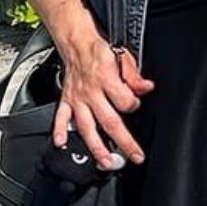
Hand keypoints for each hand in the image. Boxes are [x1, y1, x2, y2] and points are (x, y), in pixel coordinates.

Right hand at [54, 34, 154, 169]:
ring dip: (96, 147)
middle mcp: (91, 92)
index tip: (136, 106)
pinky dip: (59, 131)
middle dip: (123, 141)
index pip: (124, 101)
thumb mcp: (123, 57)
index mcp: (106, 79)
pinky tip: (61, 143)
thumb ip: (134, 76)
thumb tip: (146, 88)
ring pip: (87, 127)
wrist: (77, 43)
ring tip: (106, 162)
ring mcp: (77, 99)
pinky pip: (61, 118)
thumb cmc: (100, 51)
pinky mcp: (66, 100)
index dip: (133, 106)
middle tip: (134, 156)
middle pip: (109, 121)